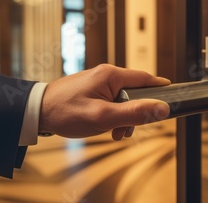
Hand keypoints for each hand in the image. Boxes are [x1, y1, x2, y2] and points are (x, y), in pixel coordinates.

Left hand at [39, 64, 170, 139]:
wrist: (35, 111)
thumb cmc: (66, 112)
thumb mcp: (104, 117)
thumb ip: (134, 113)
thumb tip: (162, 108)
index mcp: (111, 75)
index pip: (145, 78)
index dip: (160, 88)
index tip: (173, 95)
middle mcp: (106, 74)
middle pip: (134, 91)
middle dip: (135, 112)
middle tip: (129, 130)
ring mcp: (97, 81)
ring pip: (122, 99)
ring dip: (123, 117)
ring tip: (114, 133)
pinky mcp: (91, 89)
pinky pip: (110, 101)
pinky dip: (112, 115)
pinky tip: (105, 128)